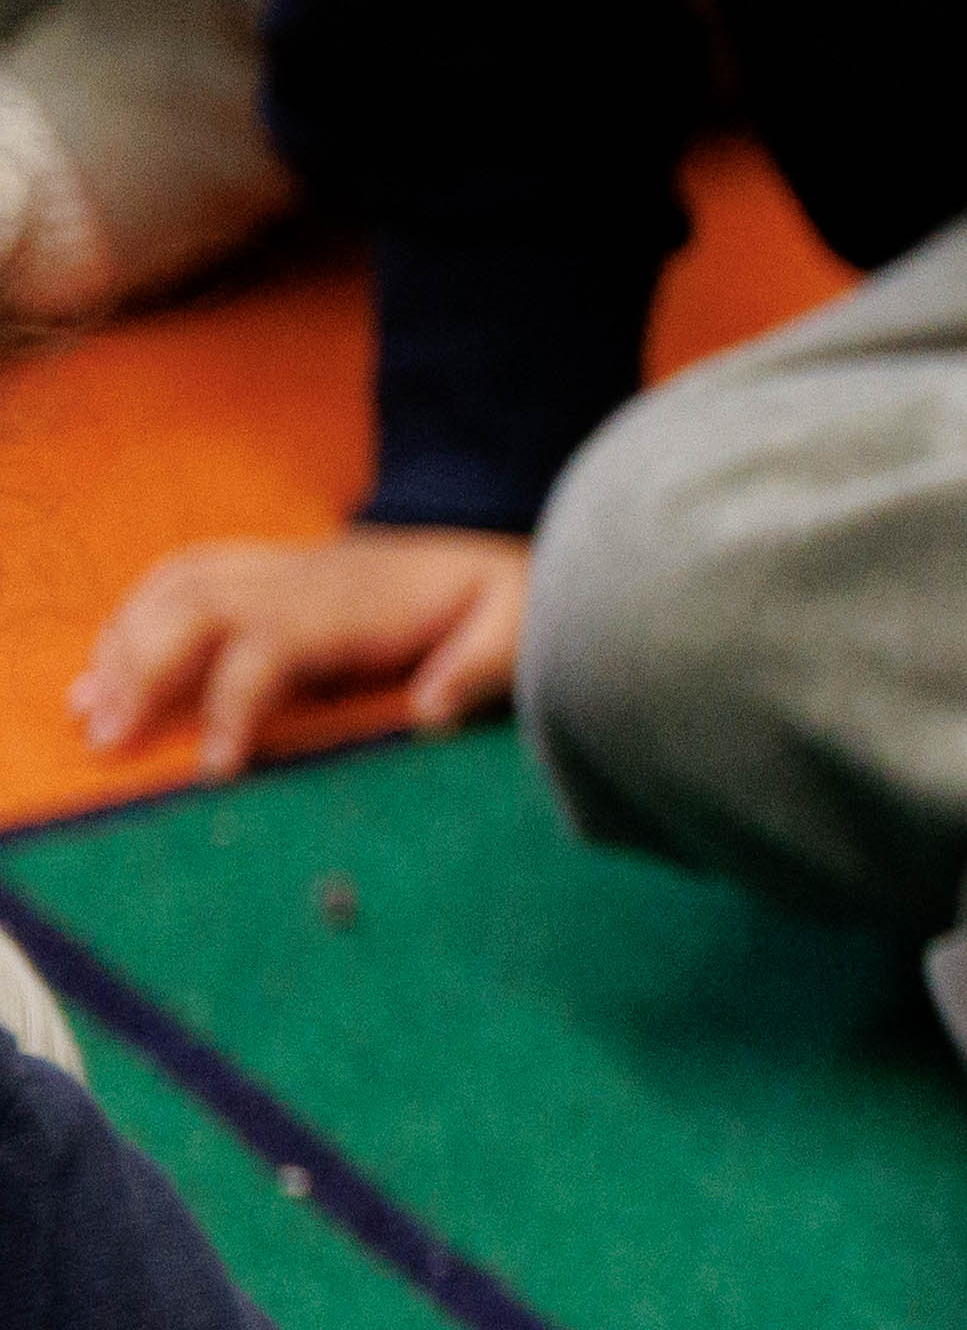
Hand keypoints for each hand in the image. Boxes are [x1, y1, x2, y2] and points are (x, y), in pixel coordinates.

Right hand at [75, 531, 529, 778]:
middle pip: (196, 609)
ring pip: (176, 591)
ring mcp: (277, 569)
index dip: (235, 707)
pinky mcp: (264, 572)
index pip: (267, 648)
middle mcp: (301, 578)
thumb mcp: (516, 634)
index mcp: (354, 604)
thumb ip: (478, 669)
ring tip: (87, 710)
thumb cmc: (503, 609)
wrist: (497, 562)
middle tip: (108, 739)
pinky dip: (133, 616)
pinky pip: (181, 579)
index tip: (217, 768)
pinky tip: (105, 666)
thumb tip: (431, 711)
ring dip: (124, 645)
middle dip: (143, 670)